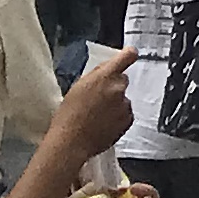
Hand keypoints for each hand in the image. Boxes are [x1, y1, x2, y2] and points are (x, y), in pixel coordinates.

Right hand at [49, 46, 139, 164]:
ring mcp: (125, 104)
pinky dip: (117, 117)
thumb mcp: (77, 88)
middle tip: (98, 99)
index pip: (127, 56)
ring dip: (115, 104)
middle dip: (113, 86)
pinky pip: (125, 114)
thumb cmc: (68, 116)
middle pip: (122, 80)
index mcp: (105, 77)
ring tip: (96, 117)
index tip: (129, 54)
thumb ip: (95, 76)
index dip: (128, 54)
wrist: (71, 143)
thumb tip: (106, 70)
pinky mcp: (128, 120)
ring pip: (122, 99)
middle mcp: (118, 88)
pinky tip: (102, 124)